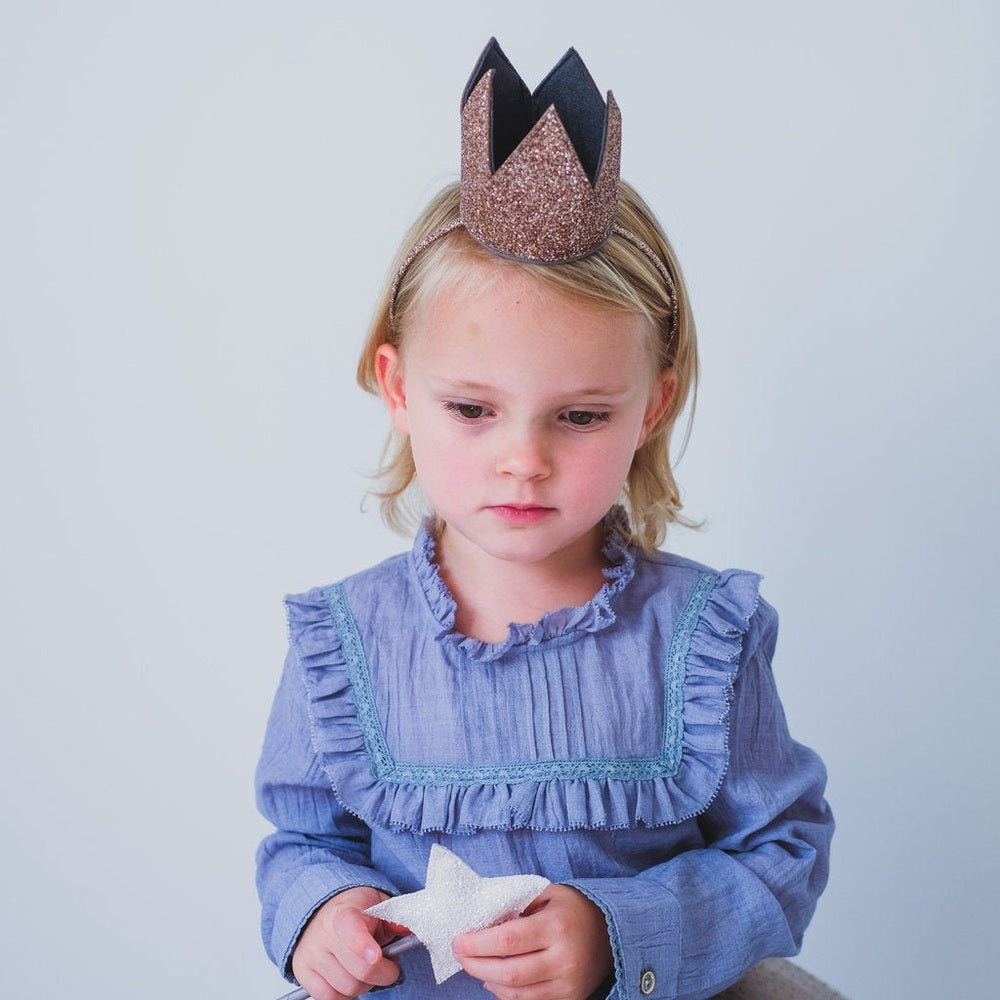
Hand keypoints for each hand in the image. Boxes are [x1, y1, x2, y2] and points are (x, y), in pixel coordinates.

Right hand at [291, 886, 403, 999]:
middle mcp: (323, 933)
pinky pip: (329, 997)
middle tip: (389, 965)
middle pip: (359, 971)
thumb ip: (394, 918)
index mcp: (344, 913)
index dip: (363, 946)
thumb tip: (405, 929)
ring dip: (365, 985)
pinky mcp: (302, 971)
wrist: (323, 909)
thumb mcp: (379, 905)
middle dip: (383, 974)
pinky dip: (345, 994)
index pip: (349, 929)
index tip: (377, 955)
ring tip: (366, 967)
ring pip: (347, 989)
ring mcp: (311, 954)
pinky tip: (350, 976)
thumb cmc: (356, 910)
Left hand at [452, 884, 612, 999]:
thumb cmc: (572, 908)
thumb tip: (481, 921)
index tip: (458, 940)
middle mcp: (563, 958)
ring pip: (517, 994)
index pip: (507, 941)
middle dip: (476, 965)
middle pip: (508, 972)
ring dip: (487, 982)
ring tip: (474, 966)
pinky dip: (507, 994)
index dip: (477, 944)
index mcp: (556, 926)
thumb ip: (517, 905)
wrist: (613, 931)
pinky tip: (494, 981)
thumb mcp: (547, 895)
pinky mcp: (569, 998)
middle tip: (459, 954)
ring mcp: (567, 983)